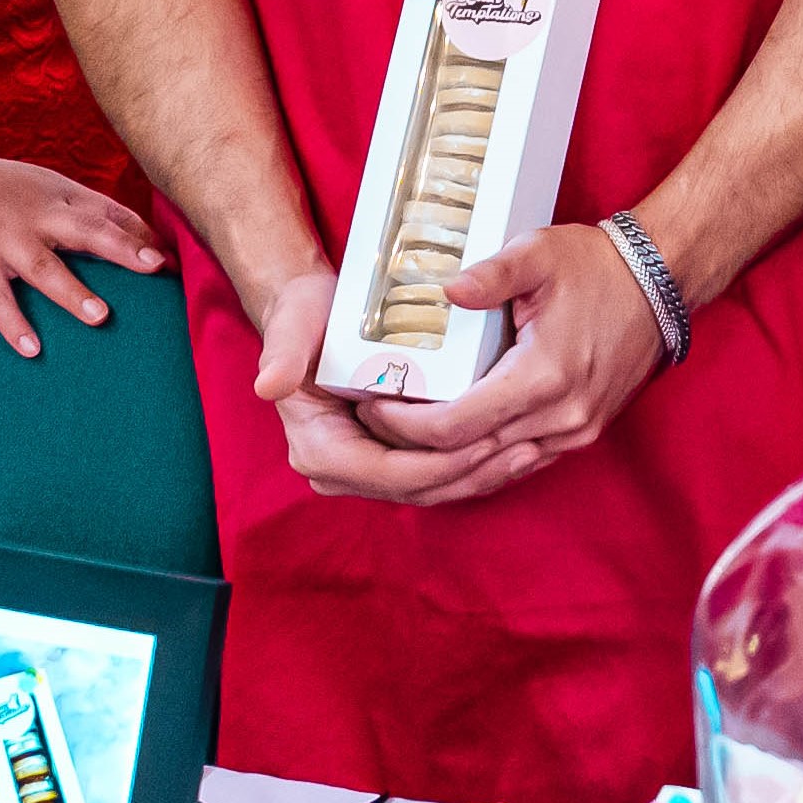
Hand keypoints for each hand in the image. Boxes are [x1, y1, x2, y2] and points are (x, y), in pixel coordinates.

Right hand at [0, 142, 162, 358]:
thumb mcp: (26, 182)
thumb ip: (65, 204)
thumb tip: (113, 228)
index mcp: (50, 191)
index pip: (105, 209)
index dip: (138, 231)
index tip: (170, 253)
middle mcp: (32, 214)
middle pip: (85, 231)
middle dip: (123, 250)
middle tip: (156, 268)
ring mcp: (3, 240)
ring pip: (44, 268)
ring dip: (73, 293)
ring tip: (101, 317)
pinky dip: (14, 325)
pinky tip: (32, 349)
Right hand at [239, 259, 540, 507]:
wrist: (311, 313)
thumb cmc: (305, 315)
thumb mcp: (292, 324)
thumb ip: (283, 352)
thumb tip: (270, 385)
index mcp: (318, 450)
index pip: (391, 474)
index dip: (441, 463)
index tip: (487, 440)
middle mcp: (339, 470)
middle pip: (419, 489)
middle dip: (472, 473)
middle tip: (525, 447)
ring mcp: (366, 470)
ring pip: (434, 489)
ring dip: (483, 475)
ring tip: (532, 449)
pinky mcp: (390, 459)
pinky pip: (438, 475)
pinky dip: (476, 467)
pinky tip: (515, 447)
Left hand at [362, 224, 671, 491]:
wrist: (659, 283)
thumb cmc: (597, 267)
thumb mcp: (539, 253)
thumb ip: (490, 273)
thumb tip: (445, 290)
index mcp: (544, 377)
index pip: (455, 428)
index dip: (404, 425)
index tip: (371, 404)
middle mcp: (560, 417)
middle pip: (467, 457)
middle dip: (411, 449)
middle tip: (368, 425)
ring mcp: (574, 432)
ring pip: (493, 470)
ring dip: (443, 465)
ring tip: (395, 444)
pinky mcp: (581, 434)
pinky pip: (519, 463)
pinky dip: (479, 463)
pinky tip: (445, 454)